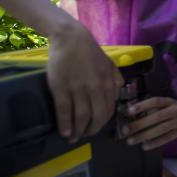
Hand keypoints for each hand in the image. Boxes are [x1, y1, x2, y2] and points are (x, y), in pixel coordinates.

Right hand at [47, 21, 123, 141]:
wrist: (71, 38)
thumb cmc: (91, 53)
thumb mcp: (110, 66)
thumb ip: (115, 82)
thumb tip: (115, 99)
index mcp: (108, 84)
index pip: (108, 111)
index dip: (102, 124)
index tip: (95, 129)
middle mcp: (95, 88)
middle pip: (96, 117)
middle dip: (91, 131)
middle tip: (84, 136)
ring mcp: (78, 88)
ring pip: (81, 116)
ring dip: (77, 131)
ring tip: (72, 137)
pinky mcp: (61, 88)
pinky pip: (64, 110)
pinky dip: (65, 124)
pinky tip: (64, 131)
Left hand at [121, 97, 176, 149]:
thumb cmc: (176, 108)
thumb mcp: (167, 103)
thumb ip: (153, 108)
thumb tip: (132, 114)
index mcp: (169, 101)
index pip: (155, 102)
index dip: (142, 105)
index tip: (129, 111)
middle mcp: (175, 110)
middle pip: (157, 117)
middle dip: (139, 124)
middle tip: (125, 130)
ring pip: (161, 129)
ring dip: (144, 135)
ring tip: (131, 140)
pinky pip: (166, 138)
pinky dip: (155, 143)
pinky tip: (145, 146)